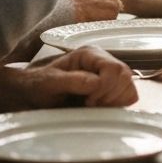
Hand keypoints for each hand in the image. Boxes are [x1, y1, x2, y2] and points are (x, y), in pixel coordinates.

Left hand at [17, 47, 136, 108]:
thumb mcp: (48, 83)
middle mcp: (103, 60)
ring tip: (93, 106)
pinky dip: (118, 105)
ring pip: (129, 87)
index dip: (105, 87)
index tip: (87, 101)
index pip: (114, 68)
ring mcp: (109, 74)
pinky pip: (128, 96)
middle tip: (89, 104)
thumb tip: (95, 83)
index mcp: (89, 54)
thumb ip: (71, 81)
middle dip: (110, 95)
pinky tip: (100, 108)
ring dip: (114, 101)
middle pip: (125, 76)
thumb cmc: (38, 85)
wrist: (31, 93)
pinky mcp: (112, 87)